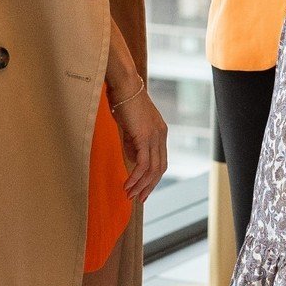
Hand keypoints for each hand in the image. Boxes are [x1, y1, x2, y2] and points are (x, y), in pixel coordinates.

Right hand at [110, 86, 167, 201]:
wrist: (124, 86)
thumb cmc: (124, 102)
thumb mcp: (130, 126)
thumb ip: (133, 142)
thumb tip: (133, 159)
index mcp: (160, 133)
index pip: (160, 161)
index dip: (152, 178)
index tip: (142, 190)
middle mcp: (161, 136)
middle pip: (159, 169)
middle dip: (149, 186)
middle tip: (138, 199)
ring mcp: (155, 137)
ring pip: (152, 169)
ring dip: (140, 184)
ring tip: (129, 194)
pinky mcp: (145, 137)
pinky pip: (143, 163)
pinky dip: (136, 176)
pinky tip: (128, 184)